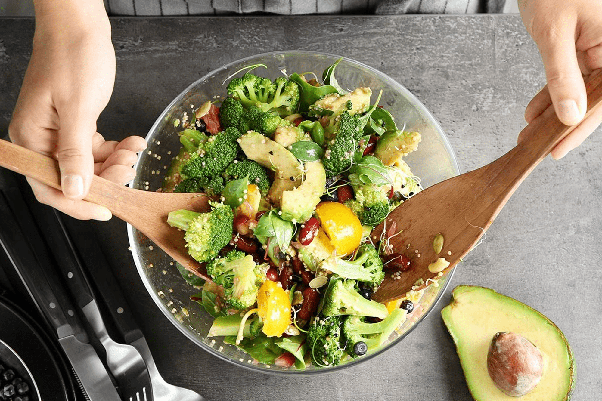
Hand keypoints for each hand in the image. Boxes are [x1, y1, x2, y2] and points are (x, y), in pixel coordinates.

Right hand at [8, 0, 145, 219]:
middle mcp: (41, 139)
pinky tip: (132, 142)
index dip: (80, 204)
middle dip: (105, 179)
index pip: (50, 187)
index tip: (108, 210)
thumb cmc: (73, 57)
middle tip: (129, 170)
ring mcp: (58, 132)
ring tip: (133, 152)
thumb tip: (74, 191)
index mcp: (31, 138)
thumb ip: (75, 154)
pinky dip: (114, 149)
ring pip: (88, 165)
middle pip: (72, 178)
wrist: (80, 24)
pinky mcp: (75, 124)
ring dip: (114, 163)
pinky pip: (95, 148)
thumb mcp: (78, 109)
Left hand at [519, 0, 601, 158]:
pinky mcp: (581, 48)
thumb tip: (569, 114)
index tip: (558, 149)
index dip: (579, 128)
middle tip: (538, 147)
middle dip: (561, 125)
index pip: (601, 100)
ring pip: (577, 91)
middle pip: (590, 100)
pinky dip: (550, 95)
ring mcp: (597, 50)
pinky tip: (533, 112)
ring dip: (552, 113)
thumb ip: (562, 76)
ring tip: (529, 133)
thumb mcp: (554, 34)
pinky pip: (568, 78)